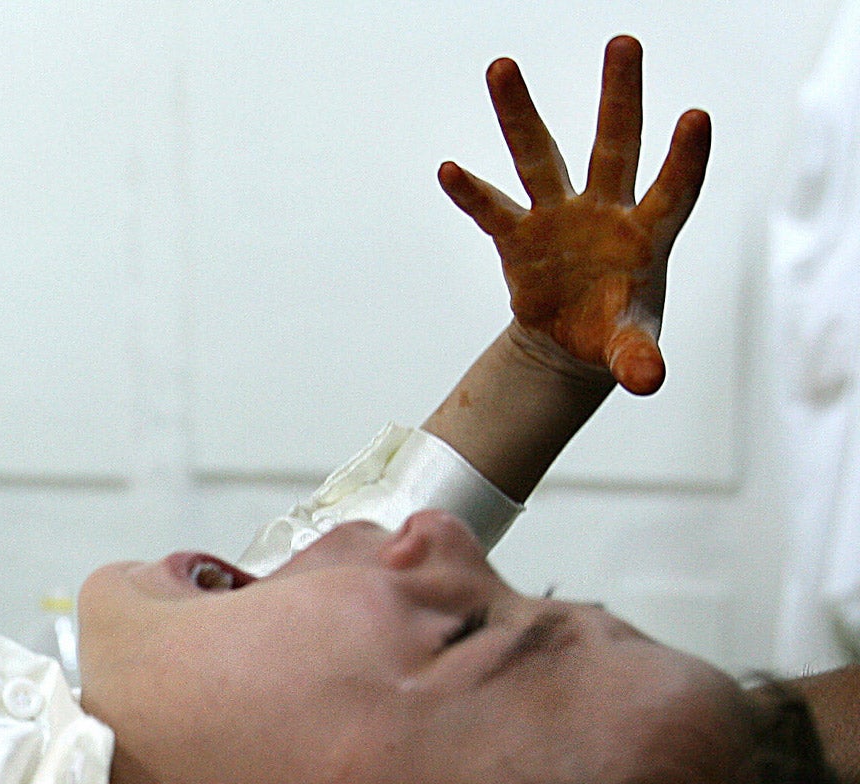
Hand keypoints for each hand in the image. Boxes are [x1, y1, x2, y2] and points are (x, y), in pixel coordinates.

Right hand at [439, 36, 709, 395]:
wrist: (575, 339)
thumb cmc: (615, 333)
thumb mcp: (630, 349)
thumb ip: (638, 358)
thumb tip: (648, 381)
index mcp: (647, 233)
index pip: (673, 189)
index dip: (685, 158)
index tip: (695, 117)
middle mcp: (605, 210)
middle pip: (615, 144)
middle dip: (620, 95)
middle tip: (625, 41)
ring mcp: (559, 216)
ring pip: (541, 156)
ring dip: (521, 114)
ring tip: (501, 65)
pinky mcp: (520, 236)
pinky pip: (492, 209)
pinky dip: (471, 193)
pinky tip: (450, 170)